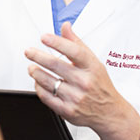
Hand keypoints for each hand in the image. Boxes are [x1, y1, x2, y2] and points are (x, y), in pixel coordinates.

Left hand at [25, 22, 139, 139]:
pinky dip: (38, 87)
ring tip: (32, 67)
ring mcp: (75, 97)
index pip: (74, 51)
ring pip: (47, 81)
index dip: (57, 42)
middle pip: (56, 65)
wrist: (110, 113)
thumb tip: (65, 26)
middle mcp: (84, 82)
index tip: (44, 37)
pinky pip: (46, 97)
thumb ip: (76, 43)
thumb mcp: (93, 61)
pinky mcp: (67, 111)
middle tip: (29, 51)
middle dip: (37, 56)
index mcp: (91, 67)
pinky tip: (38, 82)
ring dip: (35, 72)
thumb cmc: (99, 84)